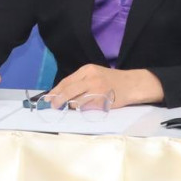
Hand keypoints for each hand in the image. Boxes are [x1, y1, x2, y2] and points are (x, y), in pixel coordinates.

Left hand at [45, 64, 161, 109]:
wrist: (132, 84)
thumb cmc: (111, 80)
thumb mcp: (95, 74)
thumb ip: (80, 82)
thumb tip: (62, 94)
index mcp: (87, 70)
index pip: (67, 81)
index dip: (56, 90)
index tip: (49, 97)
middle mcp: (91, 78)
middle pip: (68, 90)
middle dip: (58, 99)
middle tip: (53, 106)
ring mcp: (97, 90)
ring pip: (76, 100)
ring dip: (70, 106)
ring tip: (68, 108)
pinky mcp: (103, 101)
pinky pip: (87, 107)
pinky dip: (81, 109)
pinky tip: (80, 109)